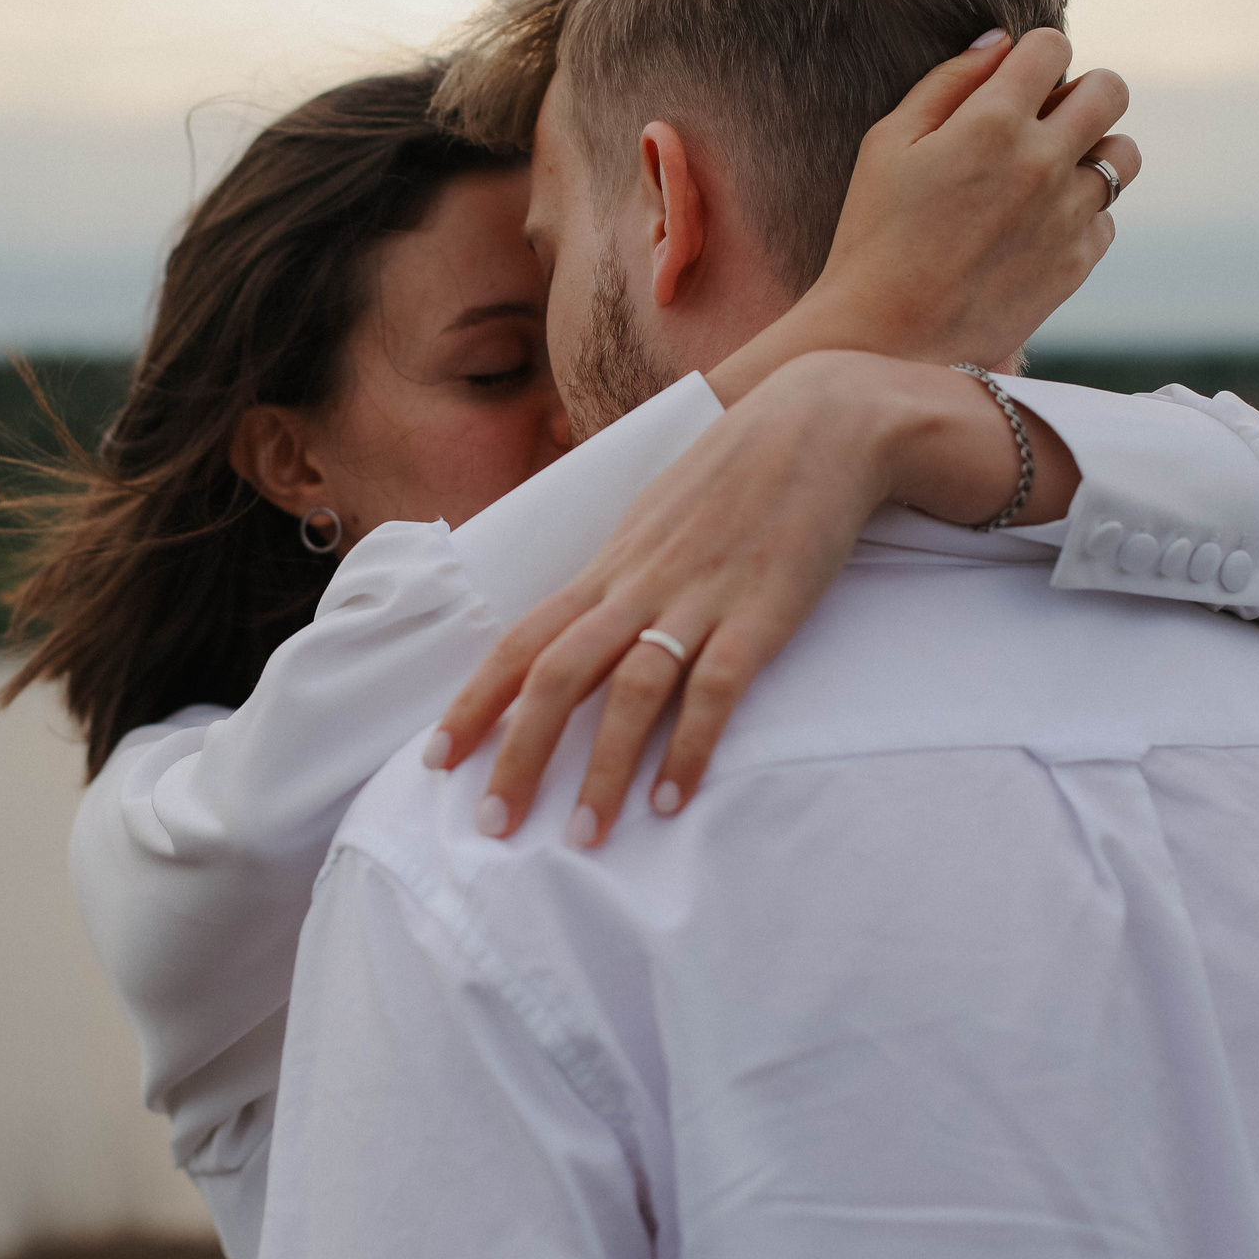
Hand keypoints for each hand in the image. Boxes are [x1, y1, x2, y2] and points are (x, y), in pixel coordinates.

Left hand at [429, 353, 1071, 844]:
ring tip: (582, 837)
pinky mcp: (762, 611)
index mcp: (610, 566)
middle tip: (493, 825)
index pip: (522, 639)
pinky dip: (690, 747)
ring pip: (629, 690)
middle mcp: (639, 584)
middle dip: (518, 753)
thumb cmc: (737, 474)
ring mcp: (700, 597)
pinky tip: (672, 801)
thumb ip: (620, 577)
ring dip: (602, 769)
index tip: (437, 759)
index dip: (475, 701)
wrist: (821, 421)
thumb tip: (578, 629)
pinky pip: (717, 689)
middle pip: (556, 674)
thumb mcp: (658, 520)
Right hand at [704, 28, 1137, 403]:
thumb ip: (947, 81)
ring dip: (1094, 151)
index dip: (1033, 55)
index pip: (1052, 46)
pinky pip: (1107, 217)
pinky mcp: (1077, 262)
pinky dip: (1079, 214)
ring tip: (1050, 173)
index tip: (1015, 78)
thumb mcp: (888, 143)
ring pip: (1124, 155)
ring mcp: (1067, 214)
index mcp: (992, 122)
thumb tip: (1001, 41)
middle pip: (1110, 90)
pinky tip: (1034, 228)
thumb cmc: (872, 235)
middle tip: (1045, 118)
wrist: (884, 338)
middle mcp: (1043, 161)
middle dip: (1081, 92)